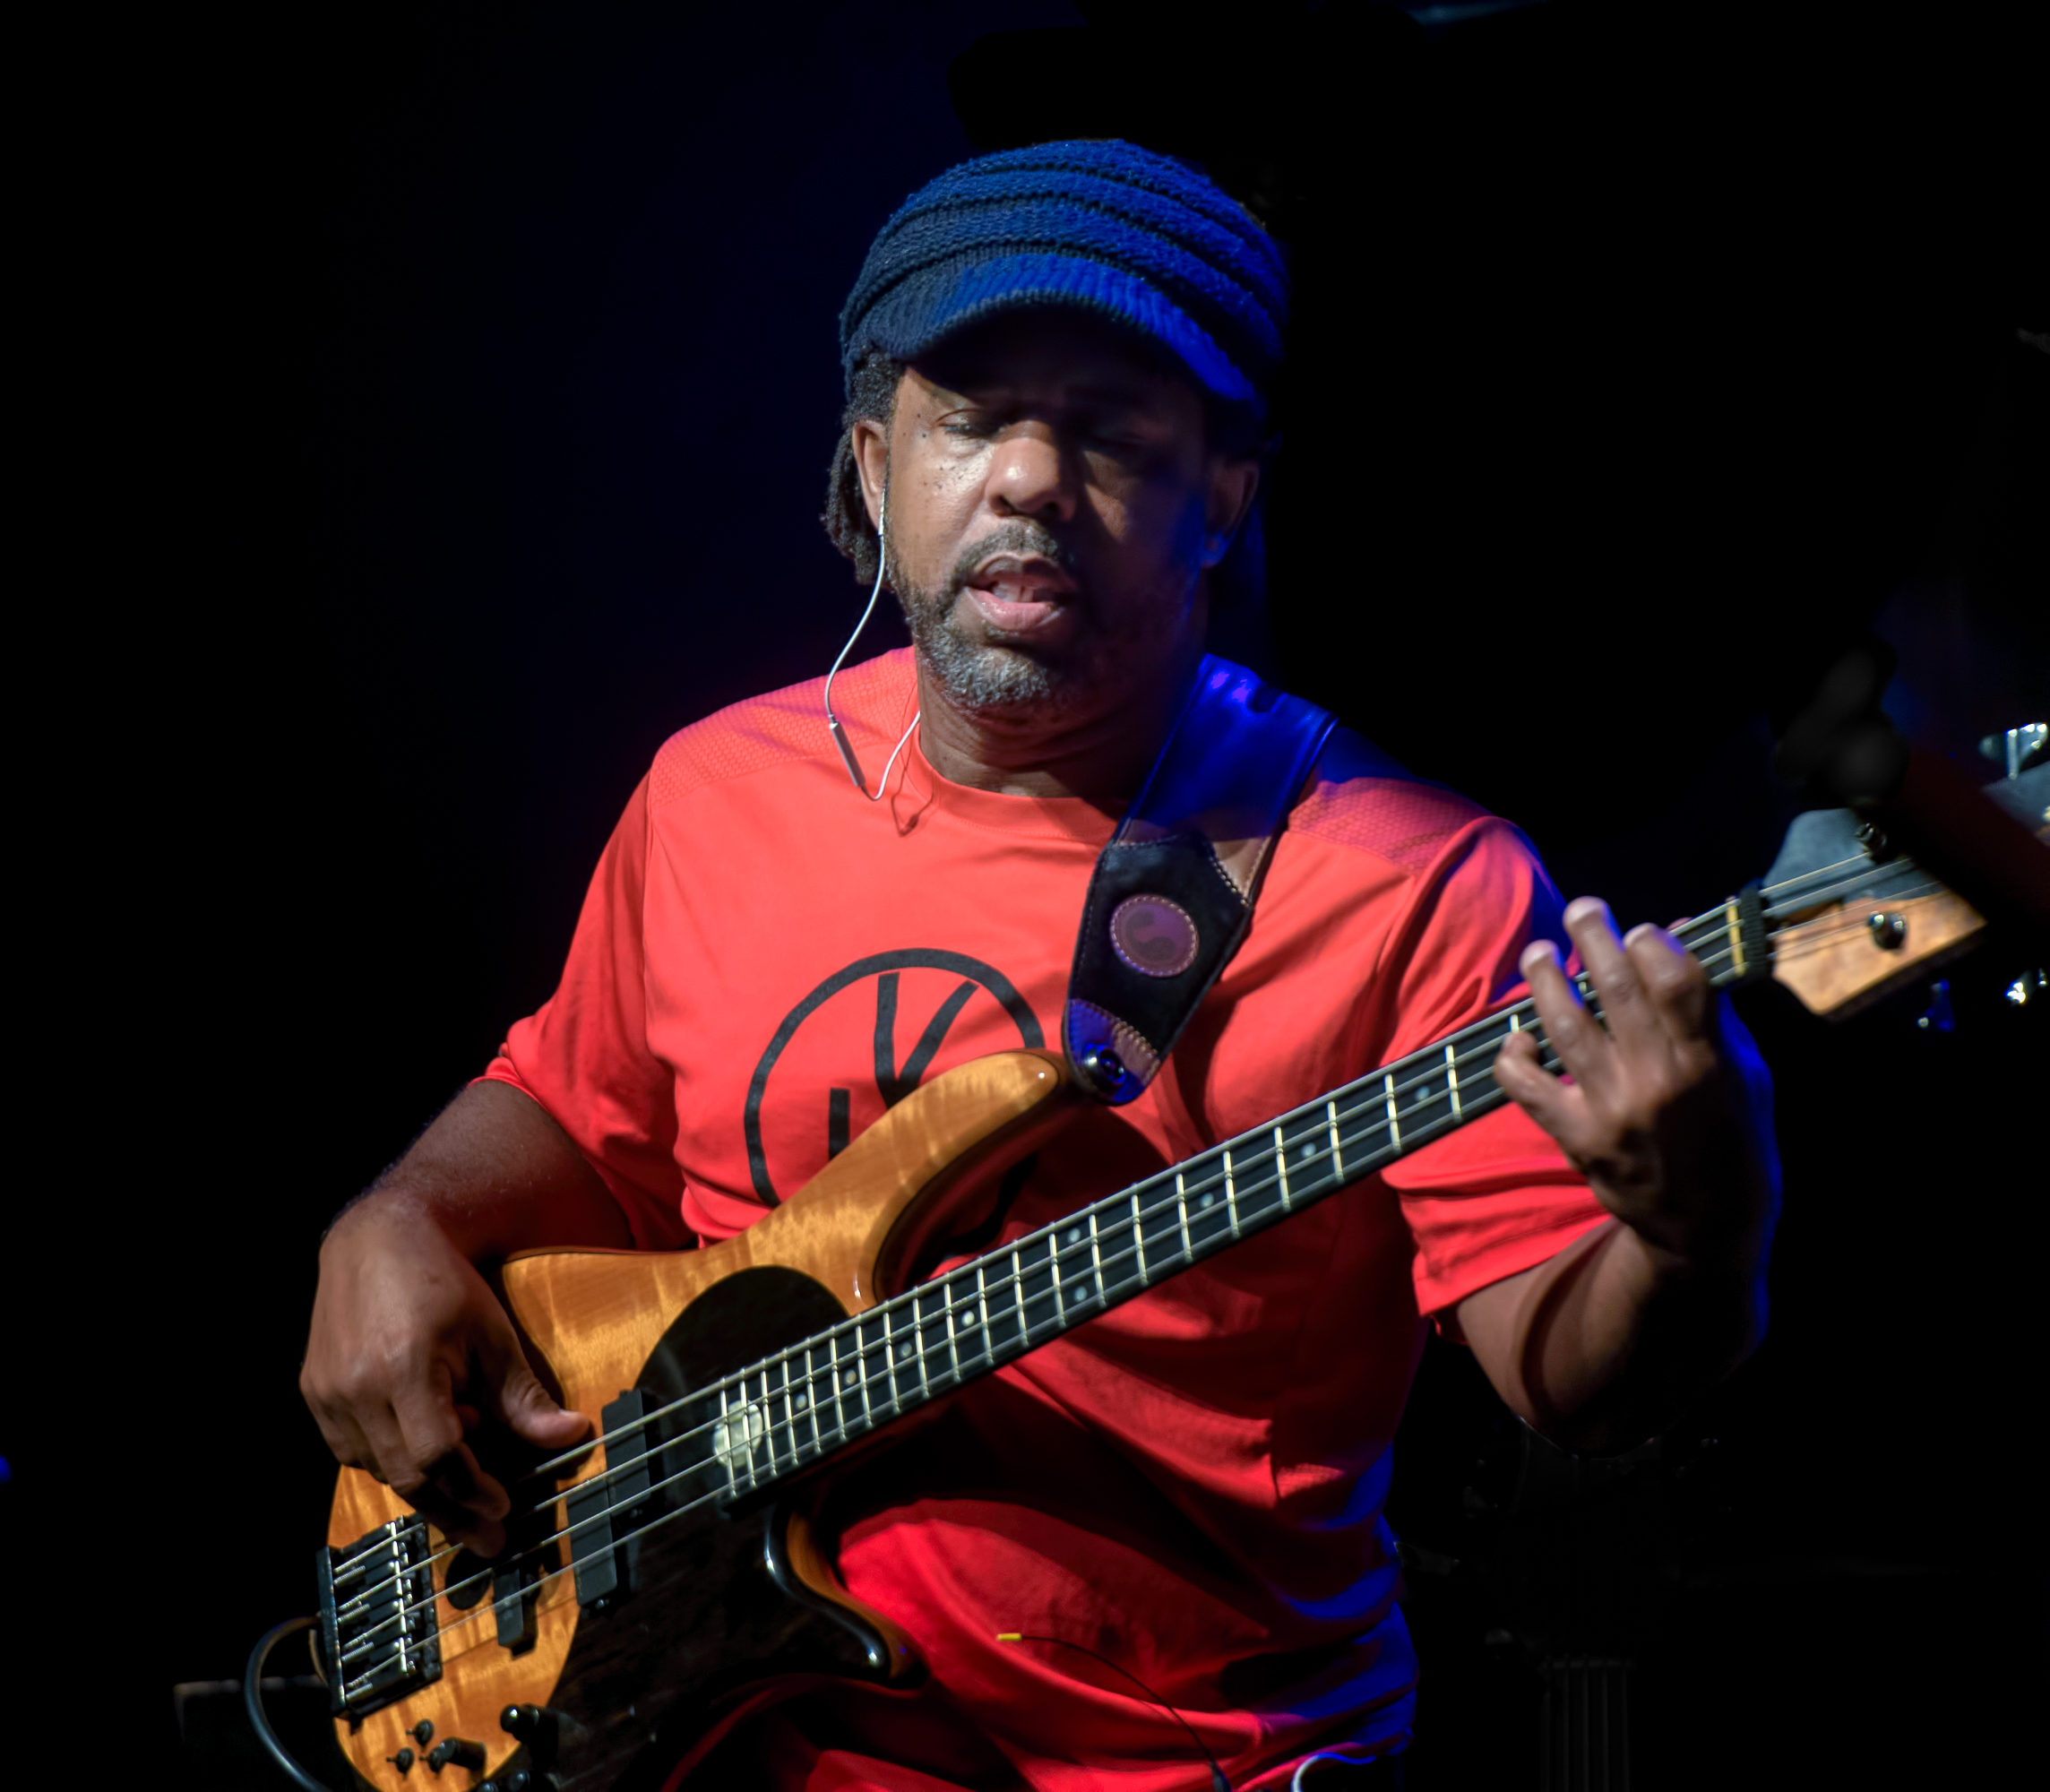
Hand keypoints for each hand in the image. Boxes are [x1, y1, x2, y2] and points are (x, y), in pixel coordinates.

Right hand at [301, 1193, 590, 1554]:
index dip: (473, 1490)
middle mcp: (357, 1388)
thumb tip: (572, 1435)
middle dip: (453, 1512)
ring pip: (378, 1470)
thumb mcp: (493, 1334)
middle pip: (406, 1476)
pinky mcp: (313, 1394)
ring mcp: (327, 1394)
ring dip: (423, 1483)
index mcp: (405, 1368)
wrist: (377, 1239)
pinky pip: (353, 1451)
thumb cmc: (443, 1283)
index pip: (438, 1456)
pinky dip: (392, 1458)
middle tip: (489, 1537)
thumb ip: (523, 1396)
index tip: (504, 1510)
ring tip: (465, 1468)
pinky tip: (424, 1439)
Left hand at [1492, 896, 1778, 1274]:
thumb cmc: (1737, 1141)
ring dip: (1545, 979)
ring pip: (1563, 1025)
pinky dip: (1515, 1054)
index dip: (1652, 942)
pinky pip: (1526, 1086)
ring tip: (1541, 952)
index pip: (1674, 981)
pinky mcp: (1575, 1138)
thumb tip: (1675, 938)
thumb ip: (1712, 1010)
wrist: (1707, 1230)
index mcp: (1707, 1064)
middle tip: (1583, 909)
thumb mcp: (1748, 1075)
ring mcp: (1609, 1111)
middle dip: (1594, 936)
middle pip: (1615, 988)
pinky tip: (1520, 1035)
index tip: (1640, 929)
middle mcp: (1656, 1082)